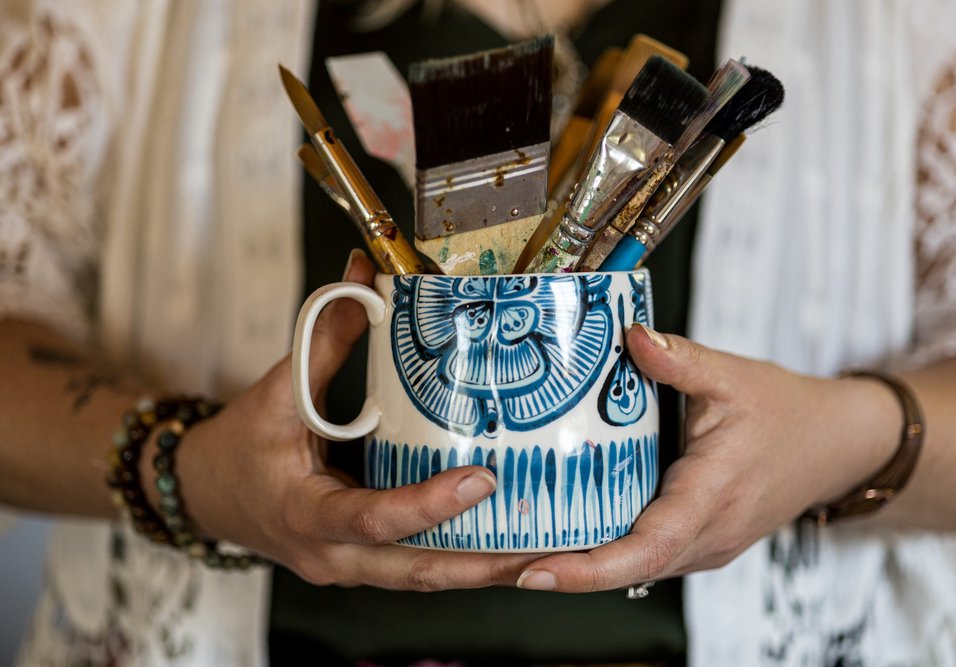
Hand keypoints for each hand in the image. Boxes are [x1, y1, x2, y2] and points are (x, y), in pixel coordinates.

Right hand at [173, 249, 532, 587]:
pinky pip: (418, 568)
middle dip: (481, 564)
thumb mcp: (277, 391)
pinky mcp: (365, 565)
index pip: (370, 519)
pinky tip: (509, 542)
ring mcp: (350, 568)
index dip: (426, 505)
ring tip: (547, 554)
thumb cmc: (240, 446)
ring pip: (424, 578)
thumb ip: (325, 337)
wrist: (209, 495)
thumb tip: (365, 273)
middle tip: (545, 548)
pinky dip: (463, 558)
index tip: (482, 479)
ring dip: (482, 568)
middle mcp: (330, 556)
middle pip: (415, 571)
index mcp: (303, 513)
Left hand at [516, 323, 899, 591]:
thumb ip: (680, 360)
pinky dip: (605, 552)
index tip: (535, 573)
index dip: (588, 569)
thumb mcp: (733, 377)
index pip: (645, 548)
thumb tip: (631, 335)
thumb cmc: (786, 413)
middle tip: (493, 560)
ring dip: (578, 565)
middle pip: (626, 568)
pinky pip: (647, 555)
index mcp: (712, 497)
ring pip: (634, 567)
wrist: (834, 445)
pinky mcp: (700, 541)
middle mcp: (708, 535)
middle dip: (561, 569)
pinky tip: (564, 531)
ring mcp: (705, 546)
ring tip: (514, 550)